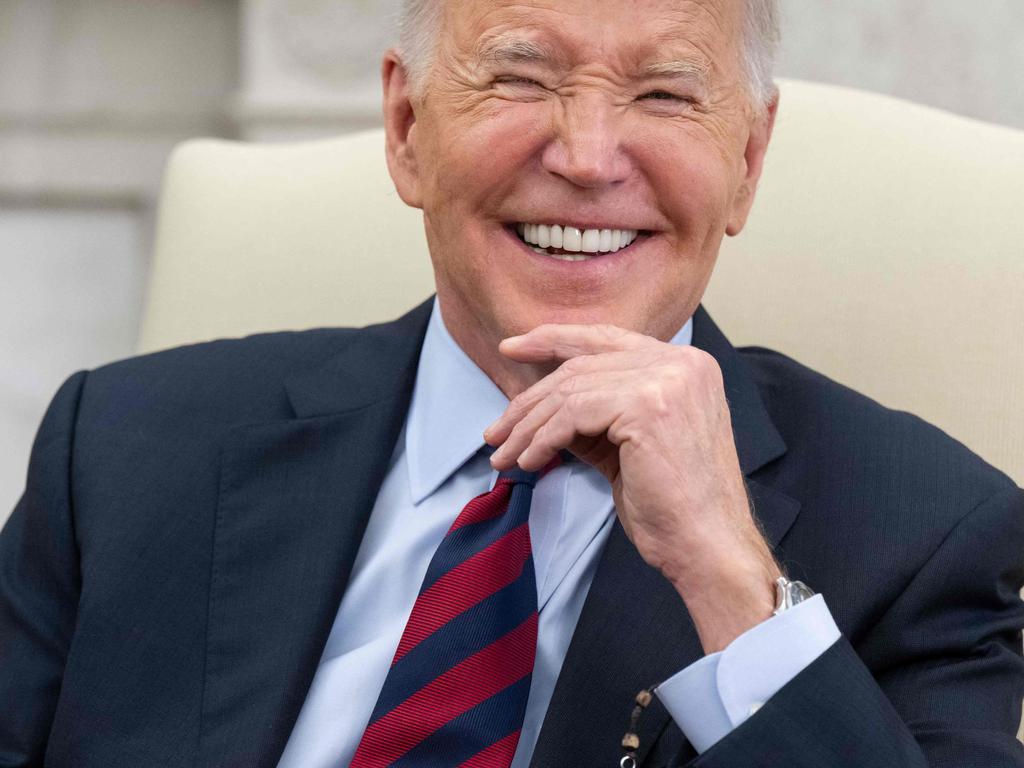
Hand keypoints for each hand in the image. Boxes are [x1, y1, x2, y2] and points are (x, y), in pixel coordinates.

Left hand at [483, 324, 780, 651]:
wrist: (707, 546)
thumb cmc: (671, 506)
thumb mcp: (627, 445)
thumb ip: (594, 414)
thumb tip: (539, 406)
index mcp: (685, 364)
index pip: (605, 339)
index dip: (553, 339)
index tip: (512, 347)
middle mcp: (681, 362)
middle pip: (581, 366)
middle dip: (529, 399)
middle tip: (495, 430)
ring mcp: (667, 380)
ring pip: (571, 390)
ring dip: (528, 426)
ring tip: (504, 454)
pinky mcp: (647, 405)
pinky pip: (573, 414)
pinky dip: (542, 439)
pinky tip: (530, 462)